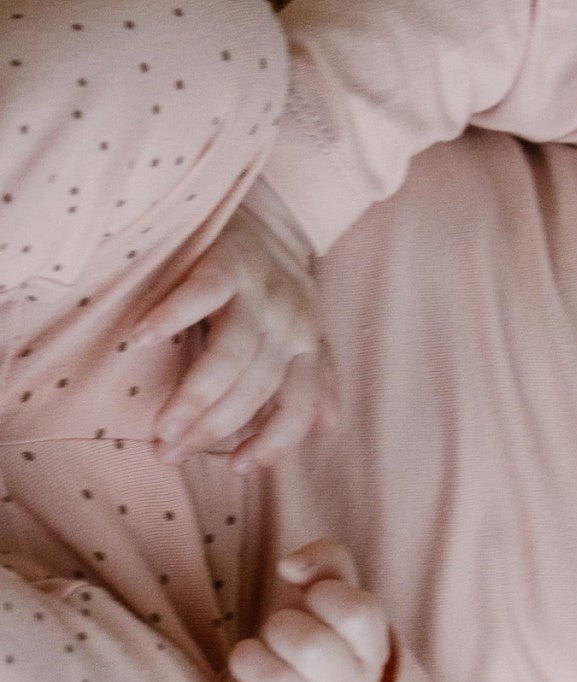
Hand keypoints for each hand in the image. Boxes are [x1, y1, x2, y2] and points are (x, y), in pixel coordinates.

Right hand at [131, 187, 338, 473]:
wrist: (275, 212)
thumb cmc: (281, 286)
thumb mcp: (308, 333)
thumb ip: (316, 379)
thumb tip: (330, 429)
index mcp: (308, 346)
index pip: (297, 406)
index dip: (273, 442)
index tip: (238, 469)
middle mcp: (291, 323)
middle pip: (255, 387)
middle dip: (214, 426)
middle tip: (170, 452)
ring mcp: (261, 292)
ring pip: (232, 354)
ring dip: (197, 394)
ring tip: (162, 425)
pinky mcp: (229, 260)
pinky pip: (201, 294)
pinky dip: (171, 318)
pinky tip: (141, 343)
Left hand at [219, 539, 392, 681]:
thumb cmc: (314, 633)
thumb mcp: (330, 591)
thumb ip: (324, 560)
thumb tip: (290, 566)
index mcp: (372, 646)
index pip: (358, 611)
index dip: (324, 594)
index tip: (313, 599)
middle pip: (311, 646)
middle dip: (279, 627)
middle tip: (278, 632)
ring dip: (249, 659)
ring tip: (255, 660)